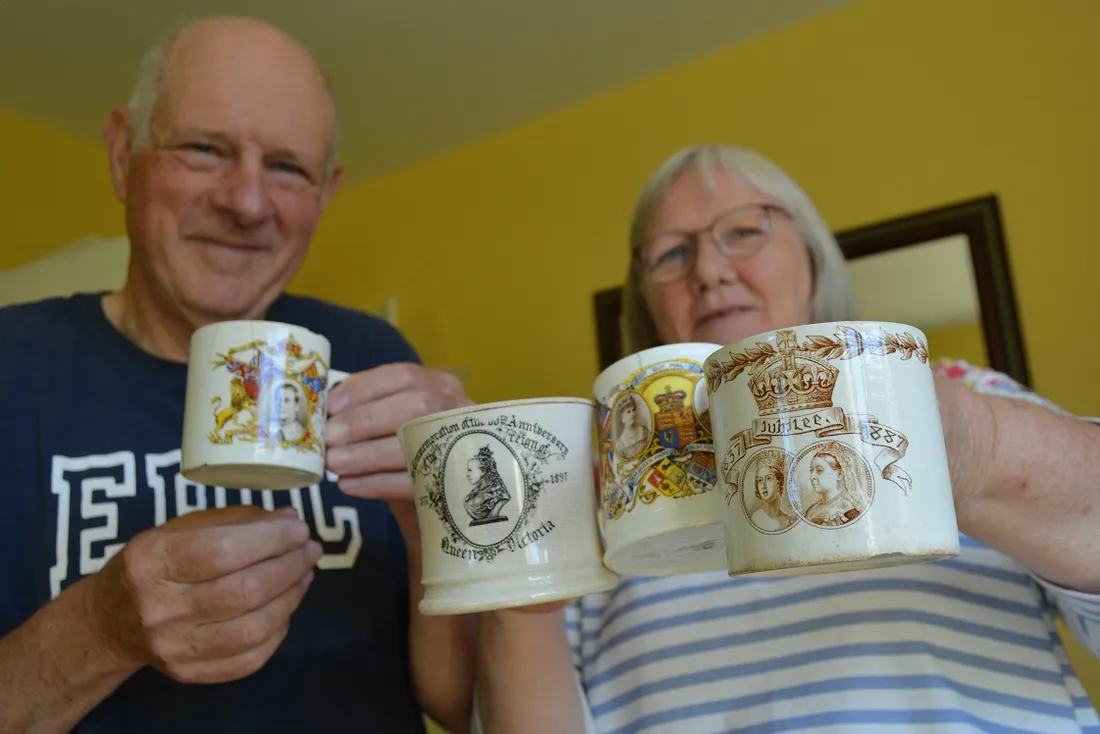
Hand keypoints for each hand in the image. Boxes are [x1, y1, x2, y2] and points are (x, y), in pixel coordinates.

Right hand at [89, 506, 319, 683]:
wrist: (112, 620)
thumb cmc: (155, 564)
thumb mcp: (181, 529)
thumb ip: (236, 521)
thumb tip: (290, 518)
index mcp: (151, 561)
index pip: (222, 551)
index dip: (270, 539)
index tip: (299, 527)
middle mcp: (158, 608)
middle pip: (244, 591)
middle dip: (290, 566)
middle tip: (311, 549)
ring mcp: (173, 648)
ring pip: (253, 628)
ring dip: (292, 597)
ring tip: (305, 573)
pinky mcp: (189, 674)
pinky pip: (250, 658)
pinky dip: (279, 630)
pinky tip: (285, 606)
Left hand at [325, 362, 471, 499]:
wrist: (443, 497)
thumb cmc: (410, 447)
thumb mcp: (394, 421)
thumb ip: (369, 410)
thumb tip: (323, 412)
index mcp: (440, 385)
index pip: (403, 375)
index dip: (365, 387)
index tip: (330, 405)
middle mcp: (457, 409)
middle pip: (416, 406)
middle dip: (366, 420)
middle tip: (328, 438)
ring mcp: (460, 445)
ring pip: (417, 444)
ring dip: (368, 454)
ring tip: (333, 463)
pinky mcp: (454, 483)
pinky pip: (413, 481)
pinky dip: (376, 483)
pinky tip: (348, 484)